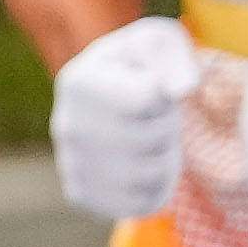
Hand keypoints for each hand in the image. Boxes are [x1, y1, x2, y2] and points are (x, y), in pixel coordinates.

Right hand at [49, 14, 195, 222]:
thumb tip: (181, 88)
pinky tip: (143, 163)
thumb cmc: (143, 66)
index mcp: (78, 81)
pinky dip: (155, 187)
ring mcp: (70, 163)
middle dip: (168, 125)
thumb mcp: (161, 43)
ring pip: (148, 174)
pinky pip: (138, 203)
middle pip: (151, 139)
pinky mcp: (82, 194)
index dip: (166, 92)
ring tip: (149, 137)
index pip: (149, 99)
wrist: (114, 99)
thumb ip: (176, 55)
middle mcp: (66, 125)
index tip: (153, 85)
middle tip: (155, 116)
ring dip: (164, 156)